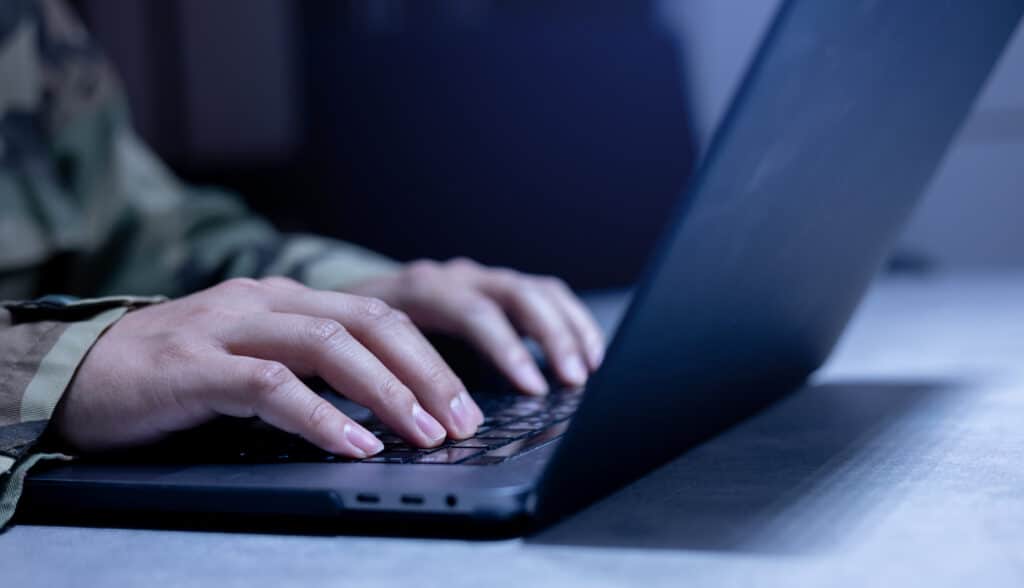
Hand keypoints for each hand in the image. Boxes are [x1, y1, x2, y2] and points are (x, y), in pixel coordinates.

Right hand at [54, 277, 482, 456]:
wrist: (74, 372)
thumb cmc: (170, 375)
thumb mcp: (251, 358)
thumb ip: (306, 370)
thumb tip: (379, 411)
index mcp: (285, 300)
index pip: (378, 316)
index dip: (429, 358)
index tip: (464, 403)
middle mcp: (264, 302)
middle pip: (369, 323)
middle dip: (426, 373)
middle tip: (463, 420)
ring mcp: (228, 328)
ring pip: (330, 345)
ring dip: (387, 392)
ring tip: (425, 433)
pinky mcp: (194, 367)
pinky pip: (272, 387)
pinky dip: (320, 416)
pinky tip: (354, 444)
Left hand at [344, 258, 604, 394]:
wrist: (346, 306)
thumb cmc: (357, 341)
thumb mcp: (363, 357)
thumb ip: (393, 381)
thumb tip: (423, 425)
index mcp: (420, 289)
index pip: (472, 311)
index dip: (506, 349)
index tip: (532, 388)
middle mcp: (456, 277)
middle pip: (514, 295)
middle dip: (547, 341)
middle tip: (569, 382)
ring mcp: (481, 279)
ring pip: (536, 291)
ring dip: (566, 332)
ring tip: (585, 373)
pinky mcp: (499, 288)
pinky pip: (547, 295)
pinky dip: (571, 323)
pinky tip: (589, 354)